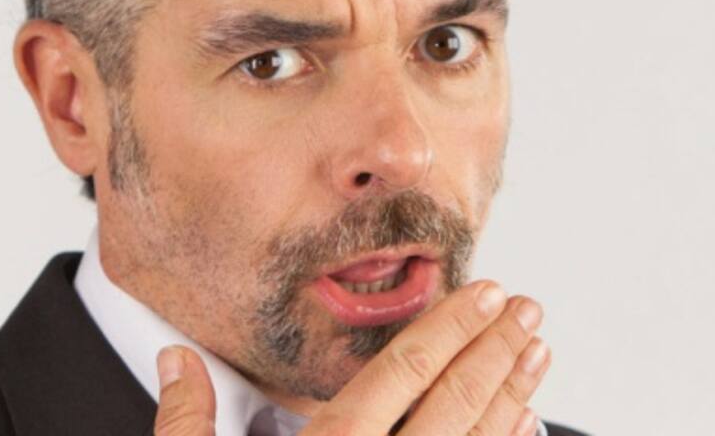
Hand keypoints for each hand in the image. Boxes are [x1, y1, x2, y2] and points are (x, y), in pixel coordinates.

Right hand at [153, 281, 550, 435]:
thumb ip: (185, 422)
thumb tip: (178, 360)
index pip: (399, 375)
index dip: (446, 328)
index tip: (482, 293)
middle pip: (453, 404)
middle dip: (495, 349)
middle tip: (527, 309)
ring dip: (512, 395)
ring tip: (536, 353)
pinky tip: (524, 427)